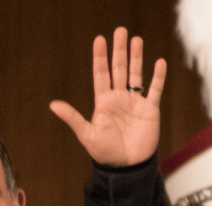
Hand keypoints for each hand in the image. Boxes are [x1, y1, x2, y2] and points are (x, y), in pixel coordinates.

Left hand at [50, 28, 166, 166]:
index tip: (99, 39)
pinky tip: (159, 63)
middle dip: (119, 51)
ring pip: (136, 74)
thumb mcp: (86, 135)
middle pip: (119, 69)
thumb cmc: (105, 153)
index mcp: (104, 102)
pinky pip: (154, 90)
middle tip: (120, 31)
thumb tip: (52, 105)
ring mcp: (135, 103)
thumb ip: (72, 118)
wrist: (126, 168)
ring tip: (136, 40)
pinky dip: (158, 77)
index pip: (101, 74)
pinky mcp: (150, 110)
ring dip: (136, 58)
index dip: (100, 58)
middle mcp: (119, 99)